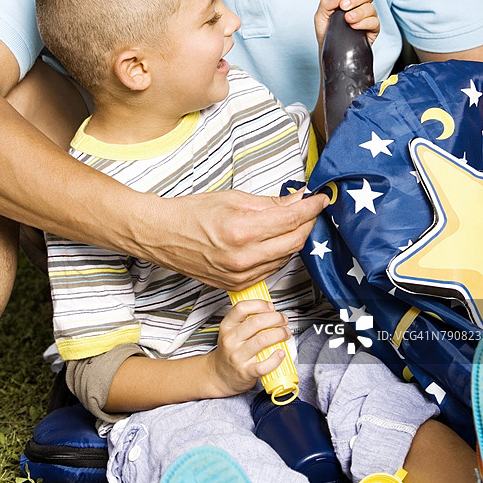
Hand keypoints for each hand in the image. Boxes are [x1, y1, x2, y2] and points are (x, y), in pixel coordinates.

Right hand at [144, 187, 328, 291]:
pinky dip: (278, 254)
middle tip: (311, 209)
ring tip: (292, 223)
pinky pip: (270, 269)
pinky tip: (274, 242)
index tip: (320, 199)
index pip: (291, 219)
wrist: (162, 236)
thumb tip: (298, 199)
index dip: (311, 207)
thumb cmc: (191, 213)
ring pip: (285, 258)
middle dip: (307, 223)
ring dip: (294, 239)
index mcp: (242, 231)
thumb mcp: (233, 198)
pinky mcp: (236, 285)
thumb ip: (270, 203)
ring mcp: (240, 275)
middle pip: (294, 241)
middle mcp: (243, 258)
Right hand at [207, 300, 290, 395]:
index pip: (241, 308)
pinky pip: (264, 365)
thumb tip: (269, 310)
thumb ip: (246, 320)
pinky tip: (281, 353)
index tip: (271, 306)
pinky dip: (276, 358)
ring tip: (286, 333)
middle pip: (256, 322)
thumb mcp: (231, 332)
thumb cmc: (230, 351)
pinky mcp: (246, 372)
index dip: (259, 304)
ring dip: (279, 334)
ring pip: (262, 340)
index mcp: (227, 327)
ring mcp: (237, 357)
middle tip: (283, 319)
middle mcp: (230, 340)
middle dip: (275, 318)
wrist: (220, 375)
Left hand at [315, 0, 377, 48]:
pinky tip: (354, 26)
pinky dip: (364, 23)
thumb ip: (326, 3)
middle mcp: (361, 4)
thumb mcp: (320, 15)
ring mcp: (368, 16)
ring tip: (347, 19)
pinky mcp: (372, 29)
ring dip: (358, 12)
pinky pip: (374, 22)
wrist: (328, 50)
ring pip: (371, 7)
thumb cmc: (326, 30)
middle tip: (344, 6)